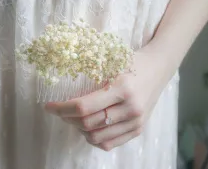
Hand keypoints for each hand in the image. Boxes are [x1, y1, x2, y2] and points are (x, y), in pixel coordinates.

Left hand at [45, 45, 173, 150]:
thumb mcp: (111, 65)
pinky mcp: (138, 129)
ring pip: (97, 137)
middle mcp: (130, 109)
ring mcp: (136, 122)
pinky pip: (110, 143)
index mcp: (122, 89)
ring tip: (75, 119)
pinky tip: (89, 128)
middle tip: (61, 111)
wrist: (158, 68)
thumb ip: (92, 83)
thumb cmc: (132, 62)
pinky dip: (94, 139)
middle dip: (68, 119)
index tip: (49, 106)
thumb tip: (66, 98)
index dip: (61, 109)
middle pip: (88, 124)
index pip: (83, 107)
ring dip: (80, 130)